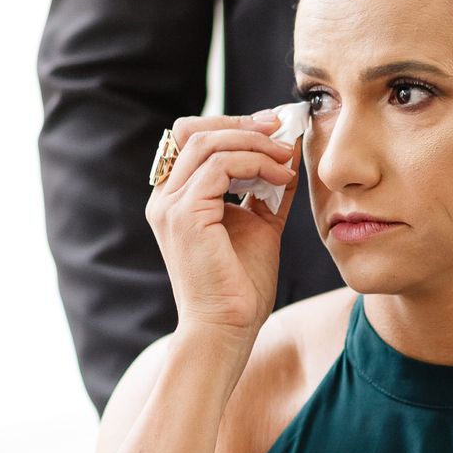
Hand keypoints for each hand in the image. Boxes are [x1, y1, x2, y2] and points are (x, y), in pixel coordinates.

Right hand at [145, 111, 299, 342]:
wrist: (228, 328)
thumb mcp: (259, 224)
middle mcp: (164, 197)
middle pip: (194, 130)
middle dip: (242, 124)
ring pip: (208, 143)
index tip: (273, 127)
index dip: (232, 125)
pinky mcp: (184, 214)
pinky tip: (280, 177)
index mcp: (175, 197)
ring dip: (255, 143)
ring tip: (286, 158)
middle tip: (280, 128)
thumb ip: (266, 188)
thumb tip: (288, 150)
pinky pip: (220, 166)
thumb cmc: (241, 285)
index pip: (193, 137)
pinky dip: (255, 163)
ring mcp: (169, 204)